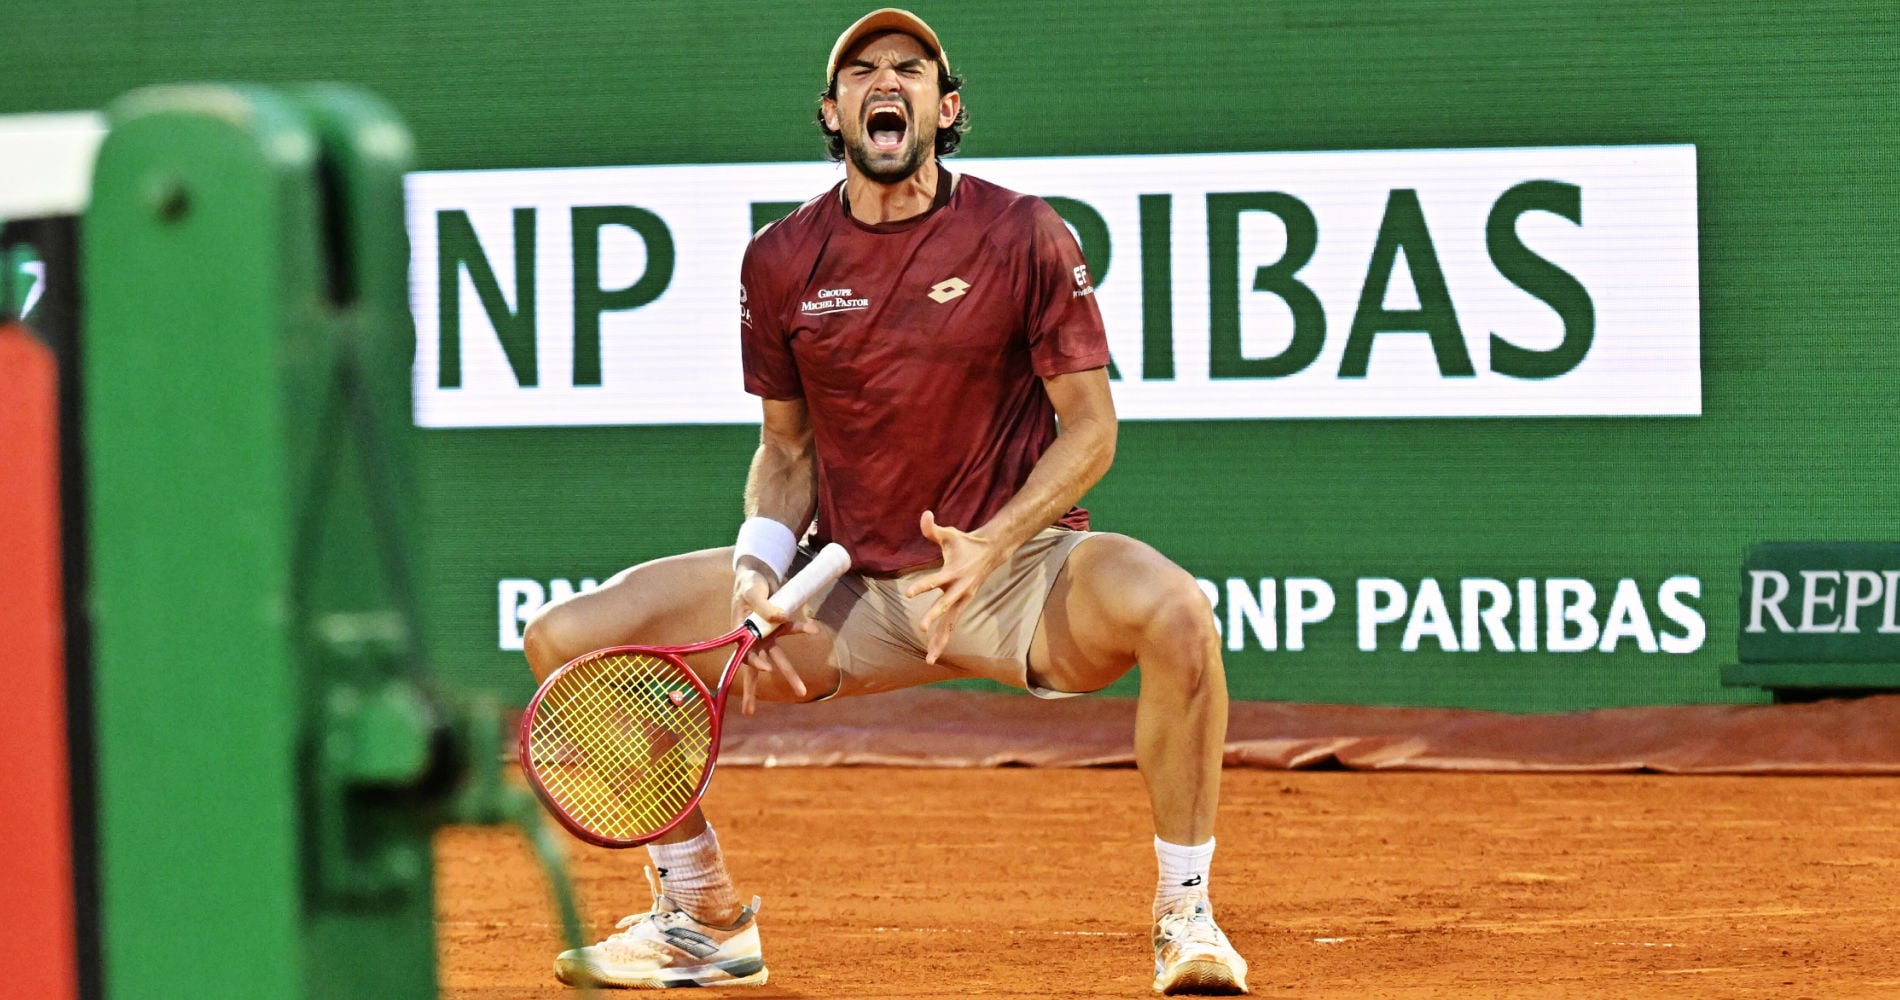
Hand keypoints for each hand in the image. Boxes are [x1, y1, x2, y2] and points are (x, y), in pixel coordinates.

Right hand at [731, 559, 817, 715]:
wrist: (757, 573)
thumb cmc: (748, 584)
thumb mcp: (753, 591)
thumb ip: (764, 606)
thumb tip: (781, 619)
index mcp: (740, 633)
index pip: (745, 655)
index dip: (754, 662)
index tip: (766, 668)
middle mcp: (753, 639)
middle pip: (758, 667)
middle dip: (755, 690)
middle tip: (751, 712)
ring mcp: (767, 635)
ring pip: (778, 659)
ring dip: (789, 675)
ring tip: (802, 693)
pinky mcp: (779, 627)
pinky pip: (791, 630)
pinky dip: (802, 629)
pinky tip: (813, 629)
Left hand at [903, 510, 1006, 663]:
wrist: (991, 553)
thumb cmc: (965, 543)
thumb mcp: (949, 533)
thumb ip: (933, 529)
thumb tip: (925, 514)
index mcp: (954, 573)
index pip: (936, 580)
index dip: (923, 586)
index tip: (909, 594)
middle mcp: (959, 590)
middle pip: (945, 606)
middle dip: (934, 617)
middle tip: (922, 628)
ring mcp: (963, 600)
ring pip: (950, 624)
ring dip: (941, 641)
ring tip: (929, 660)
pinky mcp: (962, 605)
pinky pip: (952, 625)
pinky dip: (944, 639)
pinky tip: (934, 653)